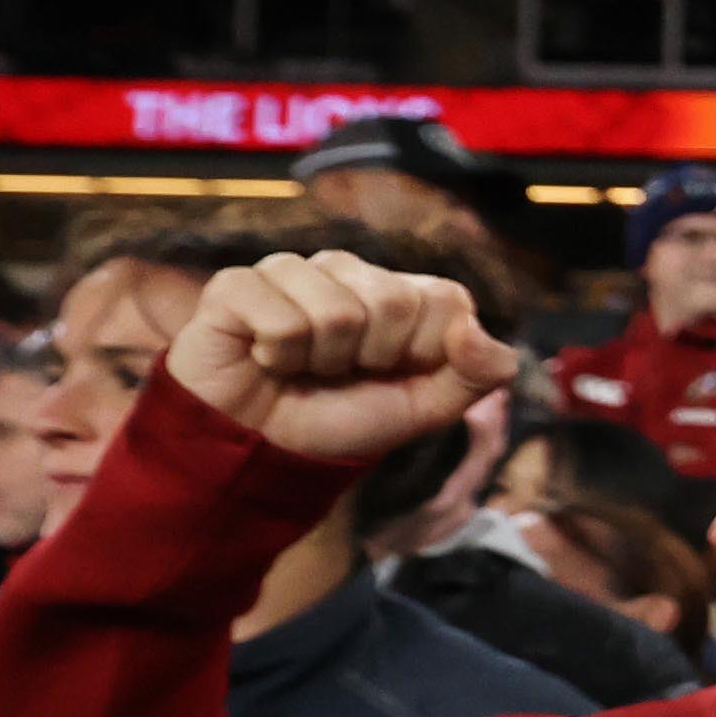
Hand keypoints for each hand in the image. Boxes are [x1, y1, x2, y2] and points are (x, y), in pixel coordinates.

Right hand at [158, 250, 519, 465]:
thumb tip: (476, 329)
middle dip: (372, 357)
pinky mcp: (237, 285)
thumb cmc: (347, 419)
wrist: (268, 447)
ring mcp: (291, 270)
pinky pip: (281, 321)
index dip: (424, 352)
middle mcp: (346, 269)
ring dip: (322, 360)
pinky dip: (278, 357)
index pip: (446, 299)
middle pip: (393, 302)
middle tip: (341, 372)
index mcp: (399, 290)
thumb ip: (478, 371)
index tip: (392, 372)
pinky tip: (265, 358)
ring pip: (337, 312)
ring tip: (302, 366)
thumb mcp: (429, 407)